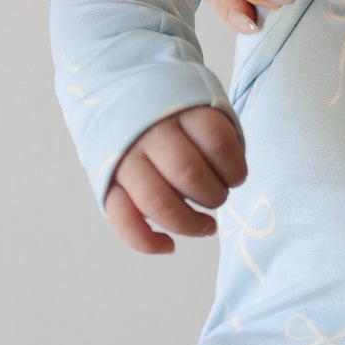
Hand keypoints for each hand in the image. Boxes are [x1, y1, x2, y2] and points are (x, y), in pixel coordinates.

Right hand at [107, 106, 246, 255]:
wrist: (114, 98)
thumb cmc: (174, 116)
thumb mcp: (198, 108)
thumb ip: (215, 139)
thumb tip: (231, 181)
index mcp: (180, 111)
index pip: (215, 139)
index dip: (233, 167)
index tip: (236, 177)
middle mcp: (150, 133)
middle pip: (186, 171)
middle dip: (213, 195)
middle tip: (219, 197)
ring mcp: (125, 159)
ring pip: (156, 201)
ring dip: (188, 223)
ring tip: (207, 226)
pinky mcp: (107, 183)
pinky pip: (123, 219)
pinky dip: (146, 242)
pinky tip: (169, 246)